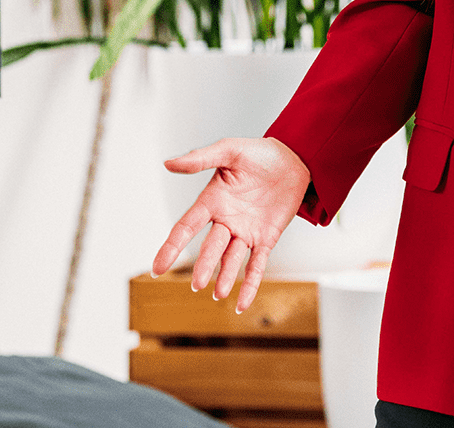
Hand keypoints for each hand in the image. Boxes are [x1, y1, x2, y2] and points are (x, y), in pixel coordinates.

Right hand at [151, 136, 311, 313]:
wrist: (295, 158)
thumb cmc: (260, 153)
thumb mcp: (229, 150)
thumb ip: (201, 158)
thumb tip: (168, 163)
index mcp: (213, 200)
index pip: (186, 227)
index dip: (171, 247)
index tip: (158, 268)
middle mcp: (226, 220)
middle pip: (211, 247)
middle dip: (204, 265)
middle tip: (197, 284)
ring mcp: (246, 232)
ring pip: (232, 259)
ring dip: (225, 277)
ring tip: (218, 294)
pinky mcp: (267, 238)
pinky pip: (257, 265)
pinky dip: (250, 284)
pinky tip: (241, 303)